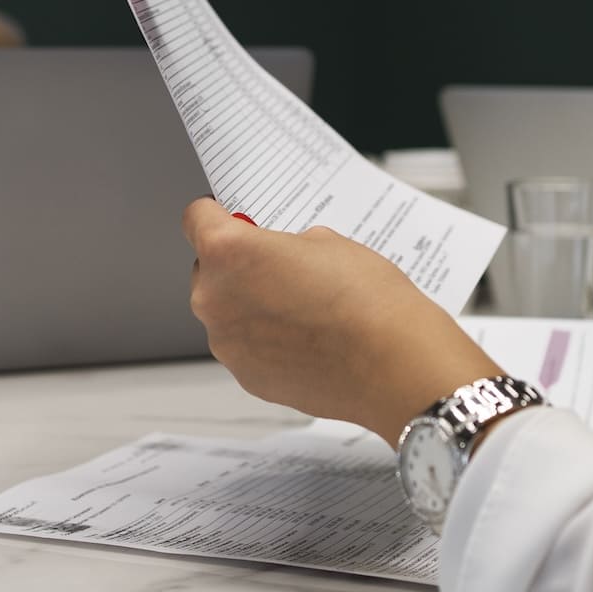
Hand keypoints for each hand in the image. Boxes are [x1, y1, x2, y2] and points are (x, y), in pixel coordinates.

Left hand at [183, 199, 500, 445]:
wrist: (396, 366)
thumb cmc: (368, 301)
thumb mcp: (328, 241)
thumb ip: (286, 244)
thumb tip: (280, 255)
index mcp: (229, 253)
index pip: (196, 219)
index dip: (216, 213)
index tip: (230, 216)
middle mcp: (215, 300)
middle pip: (209, 269)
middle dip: (237, 265)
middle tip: (280, 265)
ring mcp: (228, 345)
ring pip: (227, 311)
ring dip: (251, 304)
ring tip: (301, 306)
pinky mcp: (247, 377)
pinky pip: (246, 347)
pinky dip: (265, 340)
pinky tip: (306, 338)